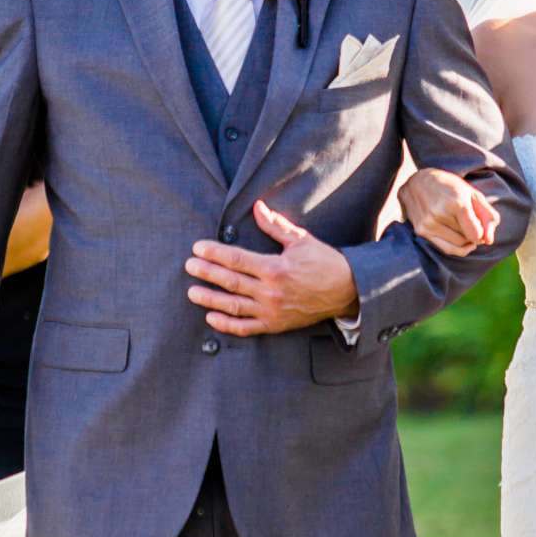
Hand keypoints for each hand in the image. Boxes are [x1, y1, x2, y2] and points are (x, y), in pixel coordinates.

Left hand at [186, 201, 358, 335]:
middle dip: (206, 273)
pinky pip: (246, 328)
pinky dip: (226, 325)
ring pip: (233, 306)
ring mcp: (272, 311)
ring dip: (210, 299)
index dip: (214, 253)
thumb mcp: (301, 239)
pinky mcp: (275, 325)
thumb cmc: (324, 262)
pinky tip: (211, 317)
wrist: (347, 291)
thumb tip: (258, 208)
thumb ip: (276, 226)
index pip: (236, 260)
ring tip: (192, 292)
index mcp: (275, 268)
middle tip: (188, 266)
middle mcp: (271, 292)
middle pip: (230, 282)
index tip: (198, 248)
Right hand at [398, 166, 498, 258]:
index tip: (479, 224)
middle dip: (472, 234)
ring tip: (461, 225)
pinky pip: (445, 248)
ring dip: (464, 240)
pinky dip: (456, 247)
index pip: (476, 234)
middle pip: (467, 239)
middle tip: (469, 221)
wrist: (417, 182)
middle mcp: (440, 214)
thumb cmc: (449, 186)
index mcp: (456, 202)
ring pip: (457, 245)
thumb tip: (489, 241)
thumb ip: (488, 216)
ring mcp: (428, 223)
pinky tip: (458, 238)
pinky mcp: (421, 231)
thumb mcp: (473, 194)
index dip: (482, 232)